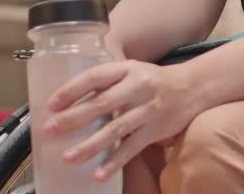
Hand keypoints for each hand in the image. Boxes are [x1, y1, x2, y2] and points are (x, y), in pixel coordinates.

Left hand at [43, 60, 199, 182]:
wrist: (193, 87)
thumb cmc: (154, 80)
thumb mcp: (132, 71)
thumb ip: (108, 82)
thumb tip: (72, 101)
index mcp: (127, 69)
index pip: (95, 77)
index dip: (71, 90)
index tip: (51, 104)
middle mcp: (137, 87)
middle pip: (101, 103)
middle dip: (73, 118)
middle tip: (50, 129)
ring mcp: (147, 109)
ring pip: (115, 129)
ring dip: (90, 145)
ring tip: (69, 157)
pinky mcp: (155, 129)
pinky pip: (132, 147)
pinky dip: (115, 161)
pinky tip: (99, 174)